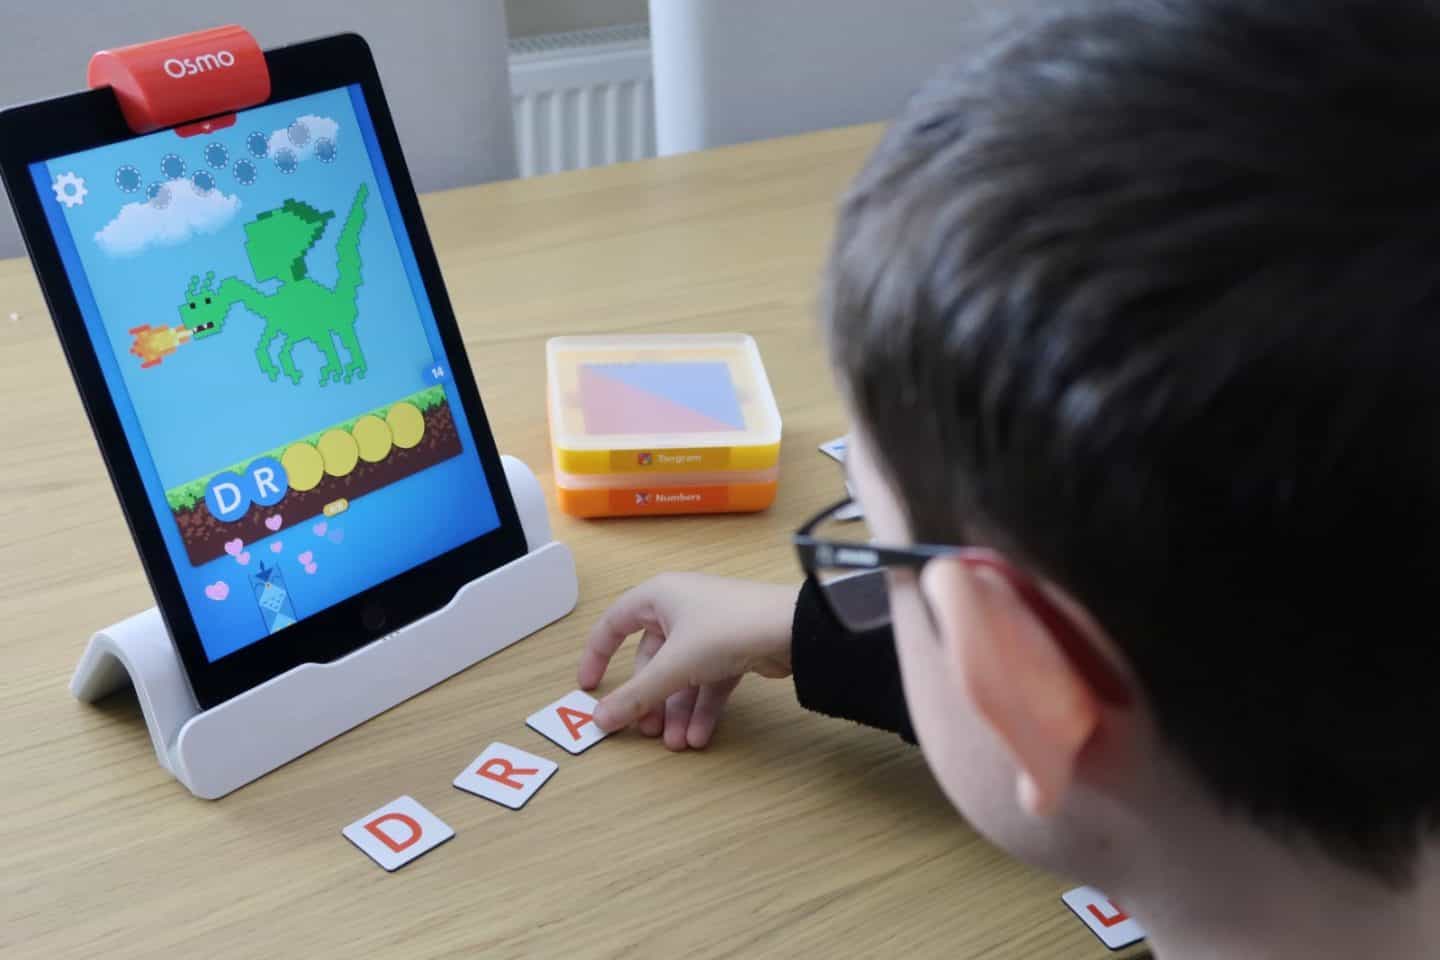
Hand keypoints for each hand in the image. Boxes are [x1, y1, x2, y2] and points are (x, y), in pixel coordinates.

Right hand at [579, 573, 798, 750]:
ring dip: (678, 711)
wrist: (792, 630)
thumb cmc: (726, 628)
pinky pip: (708, 681)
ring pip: (682, 675)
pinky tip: (700, 737)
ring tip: (678, 743)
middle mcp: (681, 608)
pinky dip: (702, 708)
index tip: (589, 689)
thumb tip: (600, 719)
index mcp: (657, 596)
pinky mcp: (734, 647)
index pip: (614, 625)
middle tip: (646, 732)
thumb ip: (636, 695)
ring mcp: (709, 629)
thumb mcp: (674, 665)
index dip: (598, 656)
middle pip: (652, 660)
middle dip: (650, 700)